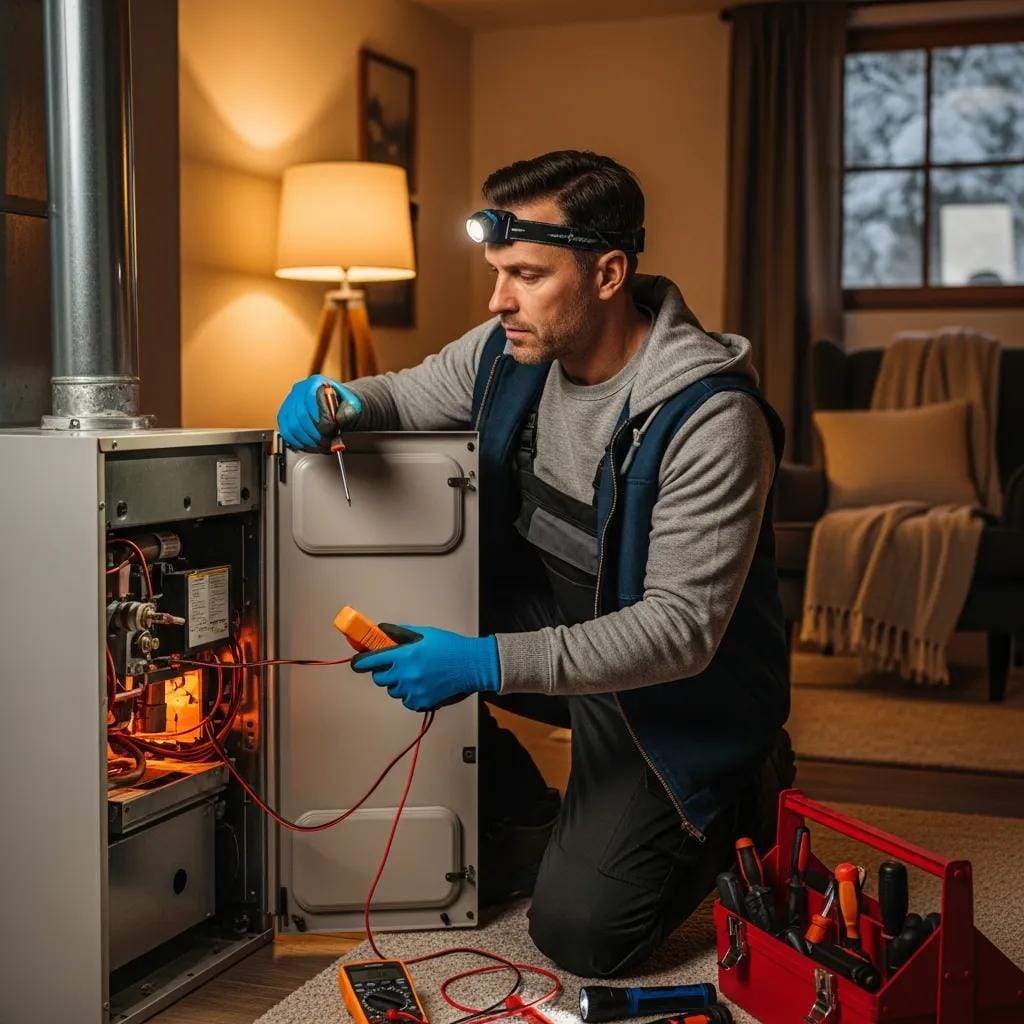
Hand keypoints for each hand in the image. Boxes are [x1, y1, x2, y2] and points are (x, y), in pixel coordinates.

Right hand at [277, 374, 361, 450]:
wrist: (338, 407)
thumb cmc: (344, 405)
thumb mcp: (352, 405)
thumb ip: (348, 411)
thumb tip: (339, 419)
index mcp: (315, 383)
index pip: (312, 403)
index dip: (323, 422)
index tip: (333, 432)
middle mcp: (299, 390)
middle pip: (301, 417)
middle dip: (316, 435)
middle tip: (328, 443)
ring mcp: (289, 403)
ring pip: (292, 427)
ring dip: (308, 441)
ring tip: (322, 445)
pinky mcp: (284, 416)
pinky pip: (286, 432)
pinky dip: (298, 443)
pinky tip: (311, 445)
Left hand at [351, 624, 500, 711]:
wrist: (472, 665)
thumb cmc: (450, 647)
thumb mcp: (424, 634)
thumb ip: (401, 634)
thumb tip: (382, 630)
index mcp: (405, 655)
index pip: (371, 661)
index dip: (360, 663)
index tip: (356, 664)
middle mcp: (406, 674)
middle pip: (380, 679)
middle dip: (383, 672)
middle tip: (394, 667)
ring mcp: (414, 690)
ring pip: (393, 691)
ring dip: (397, 684)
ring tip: (413, 675)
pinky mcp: (422, 702)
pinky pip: (406, 701)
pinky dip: (410, 695)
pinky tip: (422, 685)